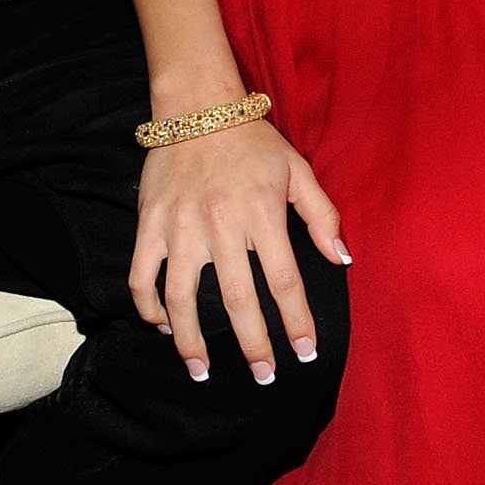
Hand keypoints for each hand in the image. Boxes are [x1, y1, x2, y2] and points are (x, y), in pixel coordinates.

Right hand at [129, 117, 346, 385]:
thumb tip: (343, 260)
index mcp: (262, 213)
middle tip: (263, 376)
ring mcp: (180, 226)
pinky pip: (142, 275)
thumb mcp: (298, 171)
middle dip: (253, 345)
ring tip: (202, 370)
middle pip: (238, 300)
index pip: (284, 280)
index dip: (297, 321)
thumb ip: (322, 216)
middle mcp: (221, 224)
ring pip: (182, 297)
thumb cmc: (254, 143)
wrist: (198, 107)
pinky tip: (163, 326)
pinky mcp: (149, 224)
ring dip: (192, 340)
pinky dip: (149, 307)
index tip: (305, 353)